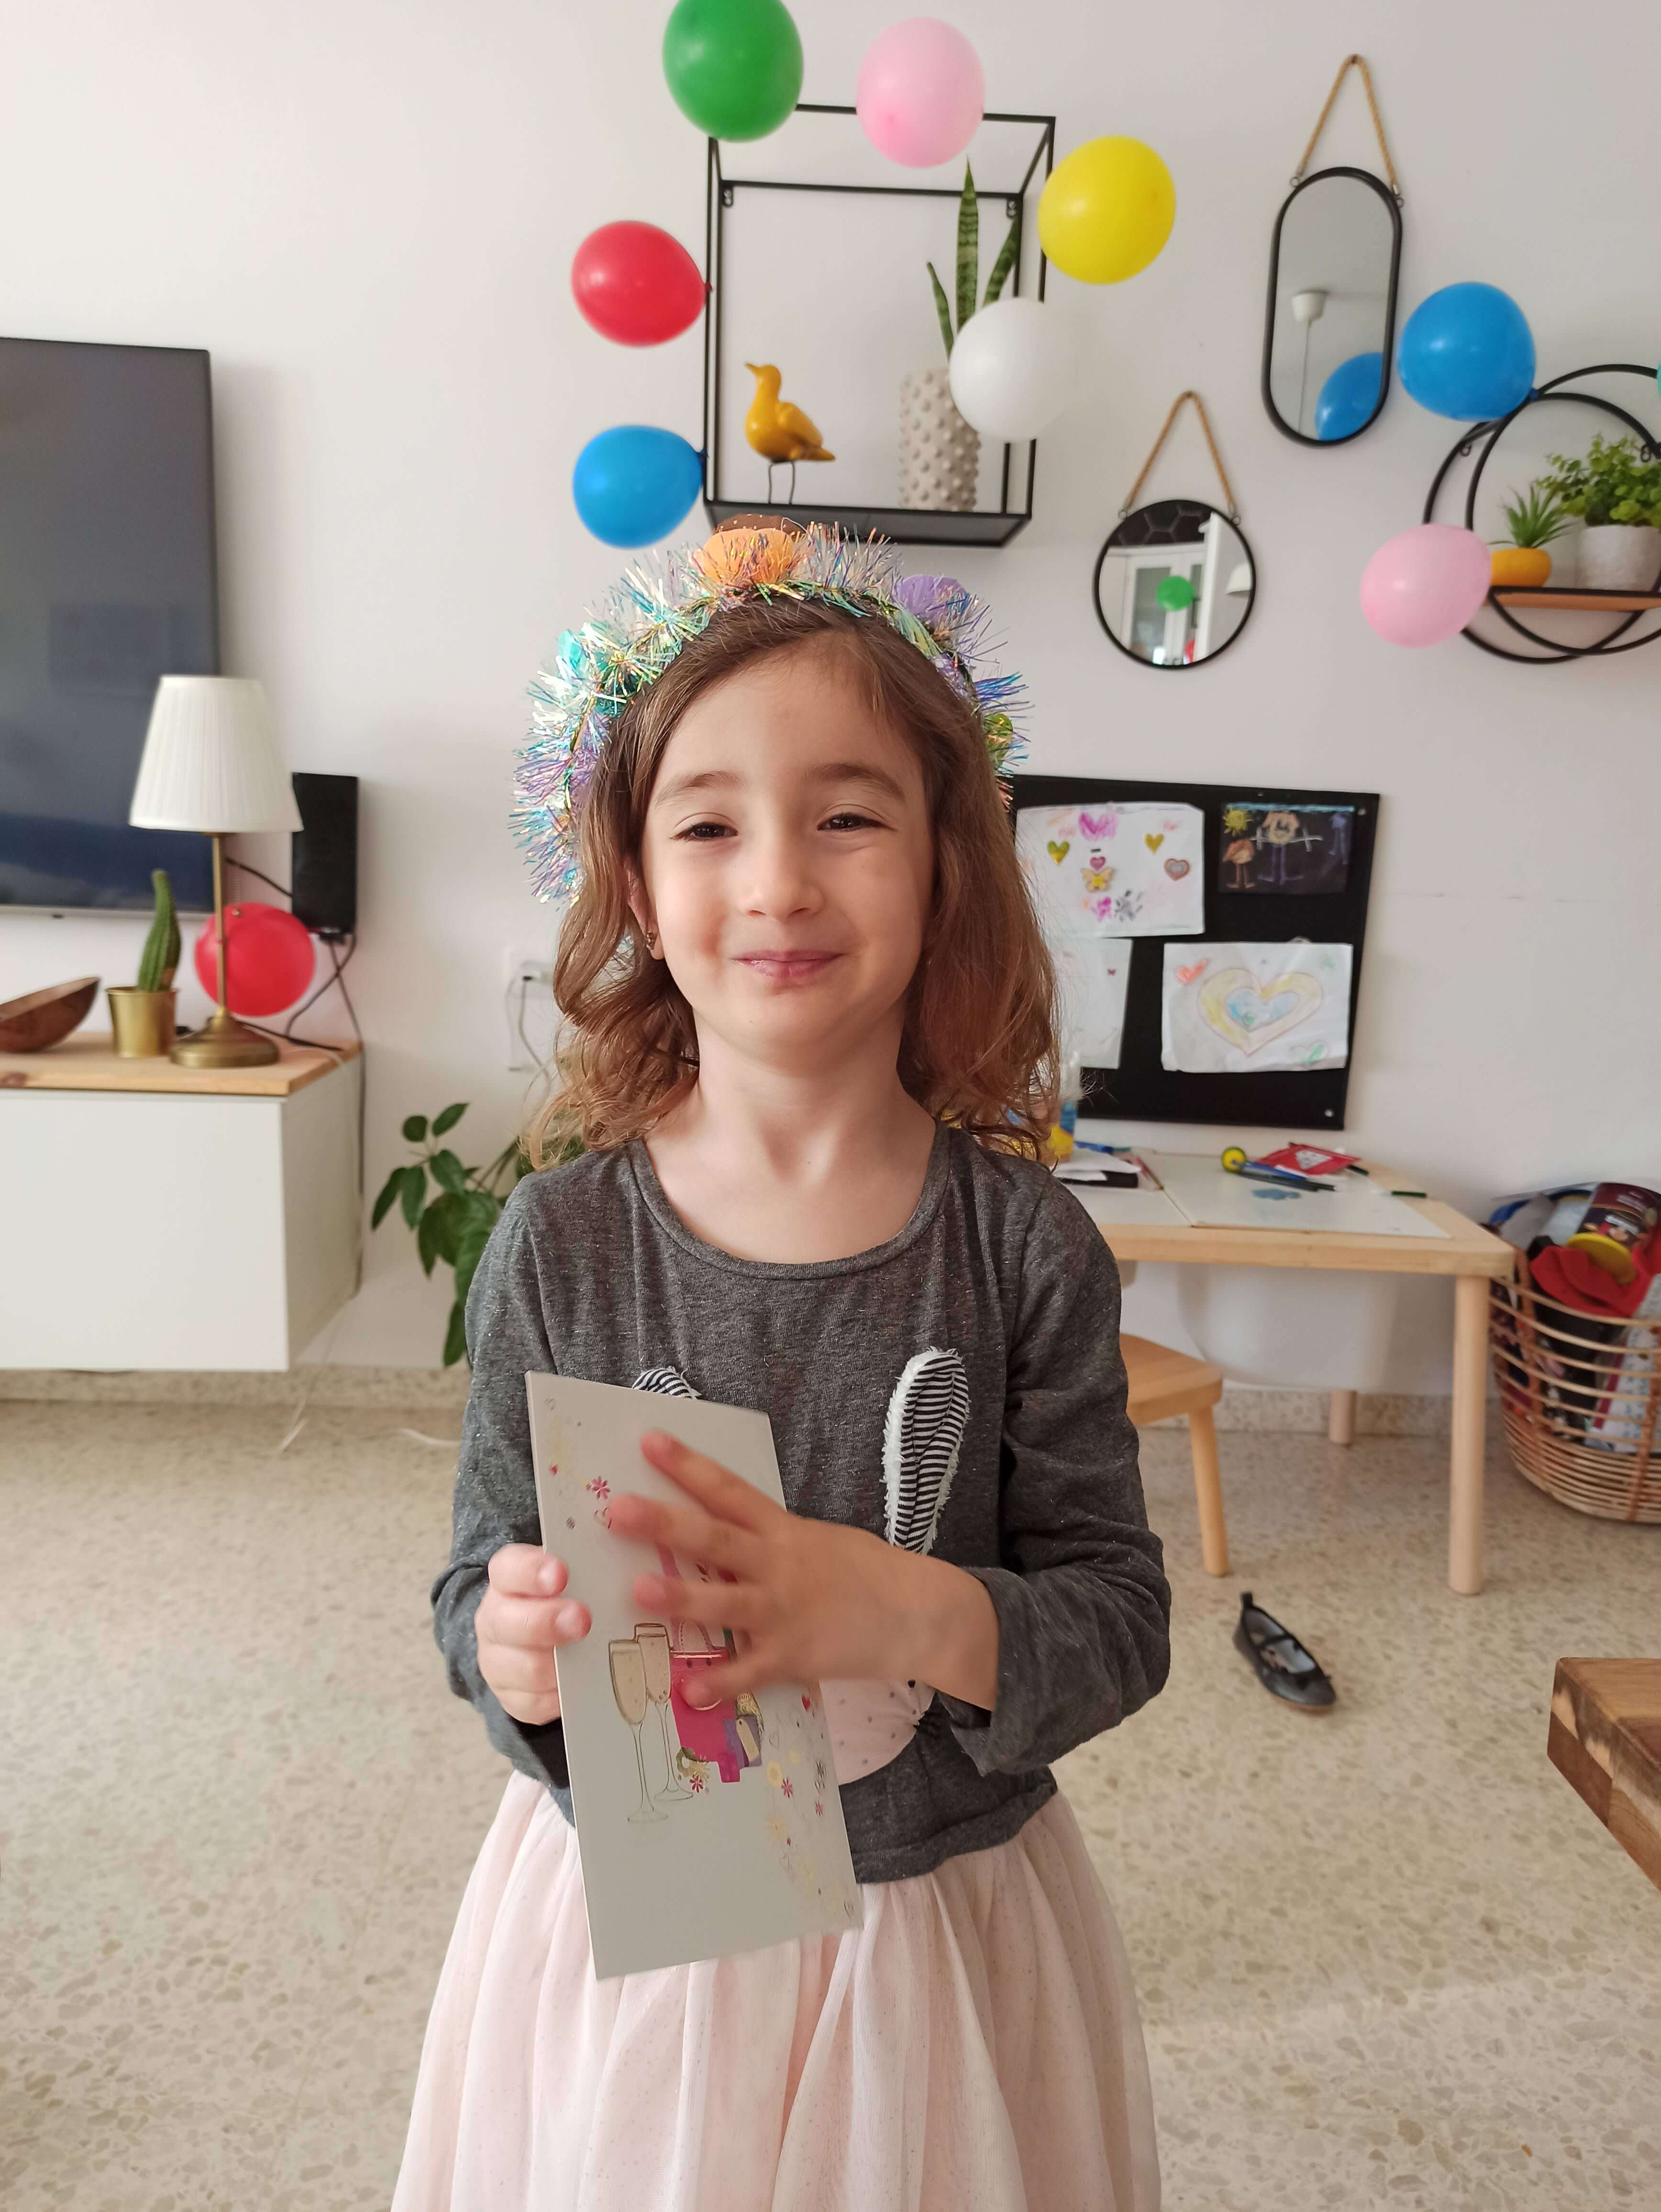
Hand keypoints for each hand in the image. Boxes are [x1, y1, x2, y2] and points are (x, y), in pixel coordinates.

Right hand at [475, 1543, 590, 1725]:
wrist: (537, 1639)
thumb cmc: (564, 1598)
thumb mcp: (571, 1575)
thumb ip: (586, 1570)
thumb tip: (628, 1568)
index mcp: (506, 1579)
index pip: (509, 1568)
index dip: (532, 1572)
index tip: (561, 1574)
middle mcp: (495, 1619)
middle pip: (509, 1623)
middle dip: (547, 1622)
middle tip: (582, 1620)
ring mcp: (498, 1661)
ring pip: (522, 1668)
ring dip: (557, 1665)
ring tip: (588, 1658)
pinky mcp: (511, 1697)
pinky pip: (534, 1702)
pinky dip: (560, 1697)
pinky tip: (582, 1685)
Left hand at [604, 1431, 998, 1709]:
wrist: (916, 1613)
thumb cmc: (864, 1573)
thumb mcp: (818, 1540)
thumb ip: (769, 1538)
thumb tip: (716, 1529)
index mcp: (783, 1530)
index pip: (728, 1490)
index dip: (688, 1465)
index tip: (648, 1441)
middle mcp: (779, 1565)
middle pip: (714, 1539)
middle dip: (665, 1523)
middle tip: (618, 1510)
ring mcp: (785, 1611)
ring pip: (725, 1602)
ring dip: (680, 1598)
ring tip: (638, 1590)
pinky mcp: (795, 1654)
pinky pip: (750, 1670)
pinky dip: (721, 1682)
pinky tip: (689, 1690)